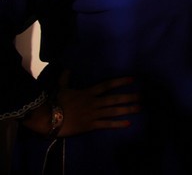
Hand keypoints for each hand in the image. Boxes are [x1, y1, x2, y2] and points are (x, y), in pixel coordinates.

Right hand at [22, 72, 140, 137]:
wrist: (48, 118)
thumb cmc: (55, 102)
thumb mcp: (61, 88)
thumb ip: (65, 78)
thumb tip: (67, 68)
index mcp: (88, 93)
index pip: (107, 85)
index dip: (120, 82)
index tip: (132, 80)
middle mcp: (94, 102)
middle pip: (115, 98)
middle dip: (129, 97)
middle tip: (142, 96)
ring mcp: (93, 114)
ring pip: (114, 111)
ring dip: (128, 109)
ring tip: (140, 107)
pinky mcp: (90, 125)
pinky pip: (107, 124)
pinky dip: (118, 124)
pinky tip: (129, 123)